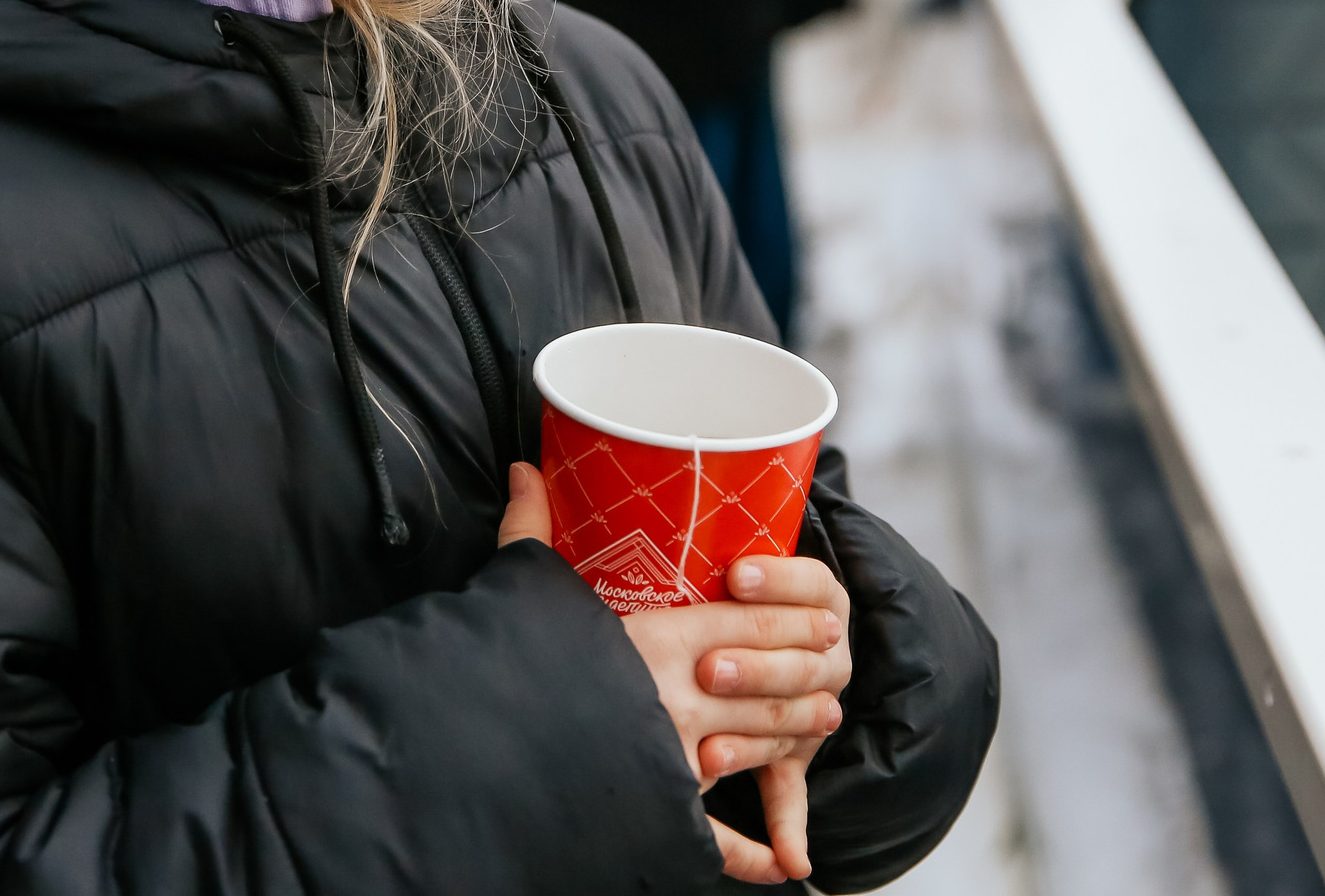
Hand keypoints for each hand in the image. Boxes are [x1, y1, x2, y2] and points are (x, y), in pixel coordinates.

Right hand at [501, 465, 849, 884]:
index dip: (793, 616)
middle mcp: (682, 698)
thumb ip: (534, 529)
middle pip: (768, 683)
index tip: (827, 612)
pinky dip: (753, 855)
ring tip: (818, 722)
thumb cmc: (512, 662)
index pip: (749, 621)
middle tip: (835, 668)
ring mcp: (678, 758)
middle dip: (807, 674)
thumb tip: (524, 468)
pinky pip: (717, 838)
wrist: (490, 747)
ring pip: (759, 744)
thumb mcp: (527, 587)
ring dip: (796, 733)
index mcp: (659, 640)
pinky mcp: (661, 808)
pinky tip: (783, 864)